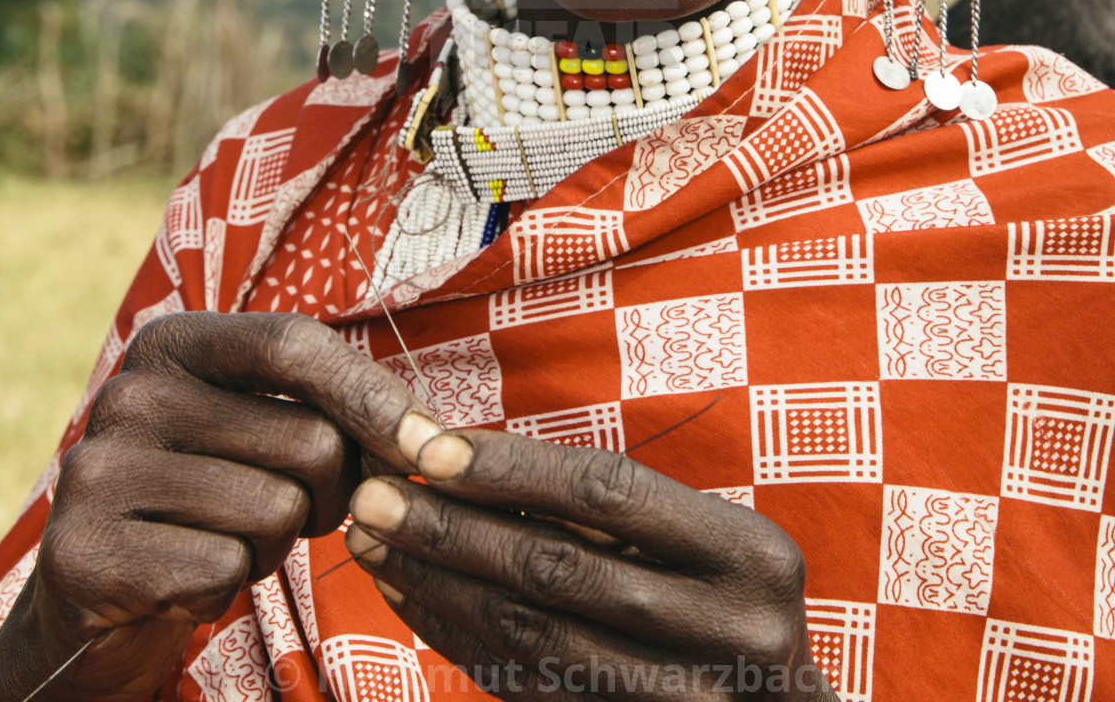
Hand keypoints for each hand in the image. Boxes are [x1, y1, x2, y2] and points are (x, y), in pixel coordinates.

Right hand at [0, 313, 441, 701]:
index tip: (432, 447)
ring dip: (273, 546)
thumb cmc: (208, 494)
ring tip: (223, 539)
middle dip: (325, 495)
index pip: (296, 344)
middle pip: (308, 441)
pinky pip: (223, 571)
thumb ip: (327, 408)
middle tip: (282, 510)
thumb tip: (430, 442)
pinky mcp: (85, 552)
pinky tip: (185, 579)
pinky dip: (223, 588)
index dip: (373, 396)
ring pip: (276, 513)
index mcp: (173, 342)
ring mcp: (98, 469)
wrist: (96, 589)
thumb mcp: (253, 424)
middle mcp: (128, 392)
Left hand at [346, 430, 836, 698]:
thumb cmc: (735, 602)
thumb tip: (475, 459)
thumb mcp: (716, 541)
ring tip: (374, 543)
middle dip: (450, 529)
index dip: (513, 469)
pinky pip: (527, 689)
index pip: (609, 493)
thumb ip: (622, 512)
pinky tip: (414, 599)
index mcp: (751, 556)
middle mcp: (729, 634)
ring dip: (438, 586)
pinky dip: (461, 640)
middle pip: (557, 569)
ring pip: (530, 638)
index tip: (430, 448)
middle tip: (374, 496)